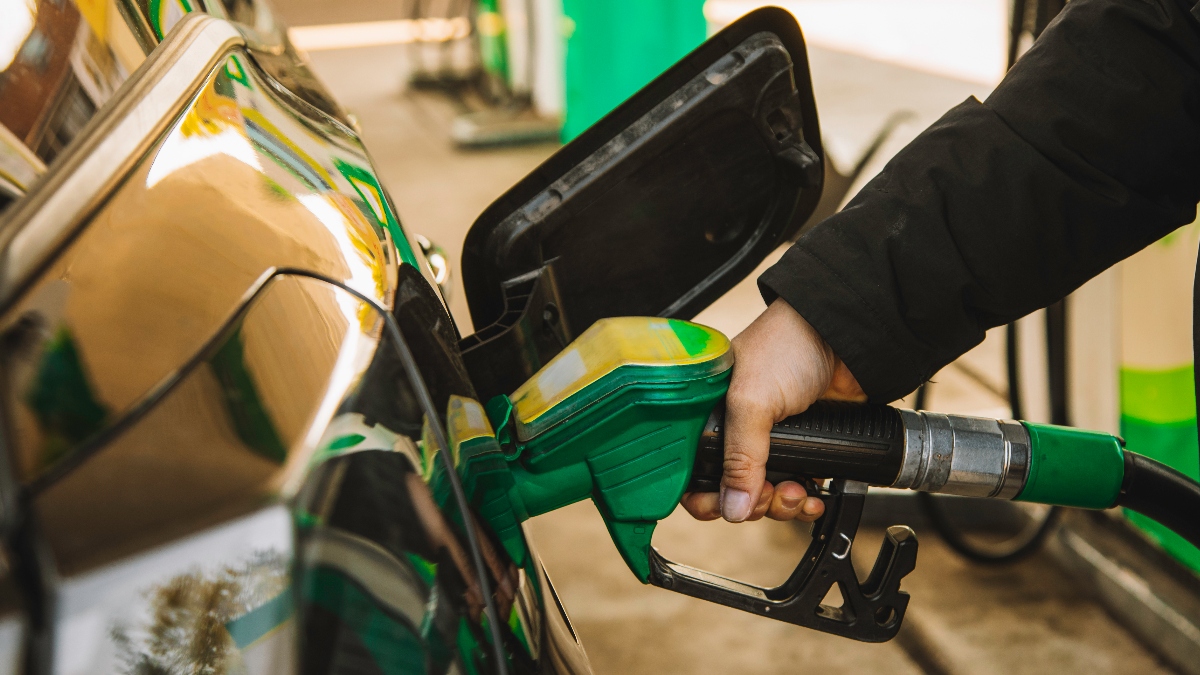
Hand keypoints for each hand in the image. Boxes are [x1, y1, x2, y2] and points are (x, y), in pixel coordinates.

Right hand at [680, 299, 865, 522]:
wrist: (848, 335)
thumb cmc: (791, 343)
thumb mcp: (752, 399)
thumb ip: (739, 456)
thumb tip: (732, 507)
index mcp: (710, 412)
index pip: (692, 468)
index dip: (704, 494)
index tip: (723, 506)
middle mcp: (736, 428)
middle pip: (731, 489)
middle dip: (752, 503)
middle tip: (771, 495)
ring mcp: (771, 439)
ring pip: (765, 494)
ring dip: (781, 504)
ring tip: (797, 491)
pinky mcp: (804, 446)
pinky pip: (797, 488)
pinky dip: (804, 499)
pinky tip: (813, 496)